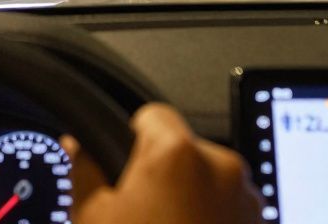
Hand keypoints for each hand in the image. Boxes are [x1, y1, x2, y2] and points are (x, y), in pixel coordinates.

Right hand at [64, 103, 262, 223]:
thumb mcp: (92, 219)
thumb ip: (84, 171)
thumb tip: (79, 146)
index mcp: (177, 155)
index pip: (151, 115)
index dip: (129, 139)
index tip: (121, 164)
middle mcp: (223, 169)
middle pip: (183, 152)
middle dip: (161, 176)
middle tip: (137, 215)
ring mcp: (248, 202)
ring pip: (208, 183)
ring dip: (189, 201)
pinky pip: (228, 211)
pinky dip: (210, 222)